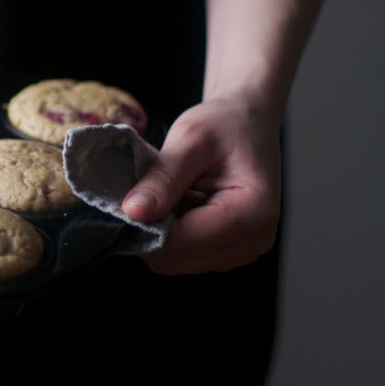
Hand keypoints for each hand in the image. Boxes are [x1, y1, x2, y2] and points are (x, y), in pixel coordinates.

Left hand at [121, 97, 281, 274]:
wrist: (248, 122)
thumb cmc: (226, 124)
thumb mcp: (190, 138)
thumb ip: (163, 178)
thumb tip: (133, 211)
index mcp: (254, 212)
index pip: (185, 243)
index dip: (148, 228)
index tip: (128, 202)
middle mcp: (256, 239)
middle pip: (180, 259)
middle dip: (153, 232)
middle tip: (146, 195)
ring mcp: (245, 250)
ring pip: (180, 263)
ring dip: (162, 234)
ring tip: (168, 197)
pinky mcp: (232, 251)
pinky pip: (188, 257)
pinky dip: (173, 235)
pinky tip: (178, 207)